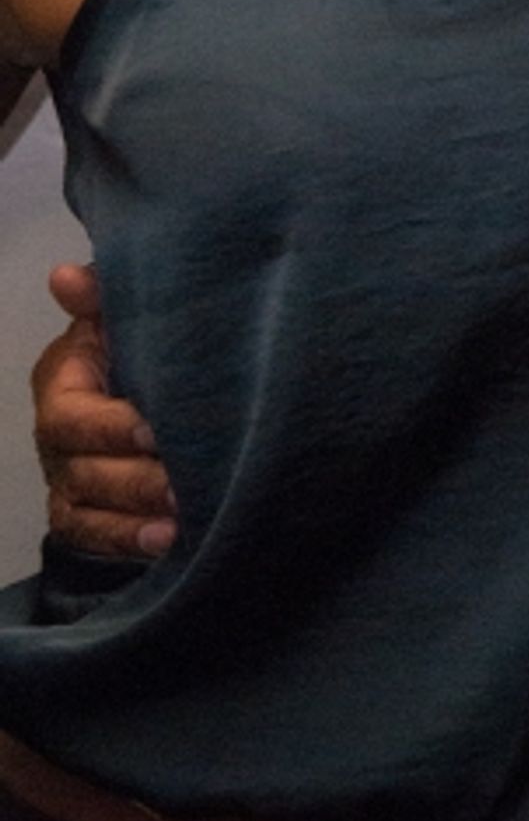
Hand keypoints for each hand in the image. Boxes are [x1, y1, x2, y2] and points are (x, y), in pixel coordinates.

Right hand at [33, 263, 176, 558]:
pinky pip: (95, 538)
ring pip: (90, 509)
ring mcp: (67, 481)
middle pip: (83, 470)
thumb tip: (64, 275)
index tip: (154, 433)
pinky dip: (128, 543)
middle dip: (133, 480)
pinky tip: (169, 544)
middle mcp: (57, 440)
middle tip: (180, 485)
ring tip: (180, 519)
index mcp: (62, 386)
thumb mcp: (119, 318)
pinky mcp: (83, 517)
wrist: (149, 391)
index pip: (71, 416)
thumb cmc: (135, 347)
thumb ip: (100, 296)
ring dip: (134, 518)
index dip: (109, 428)